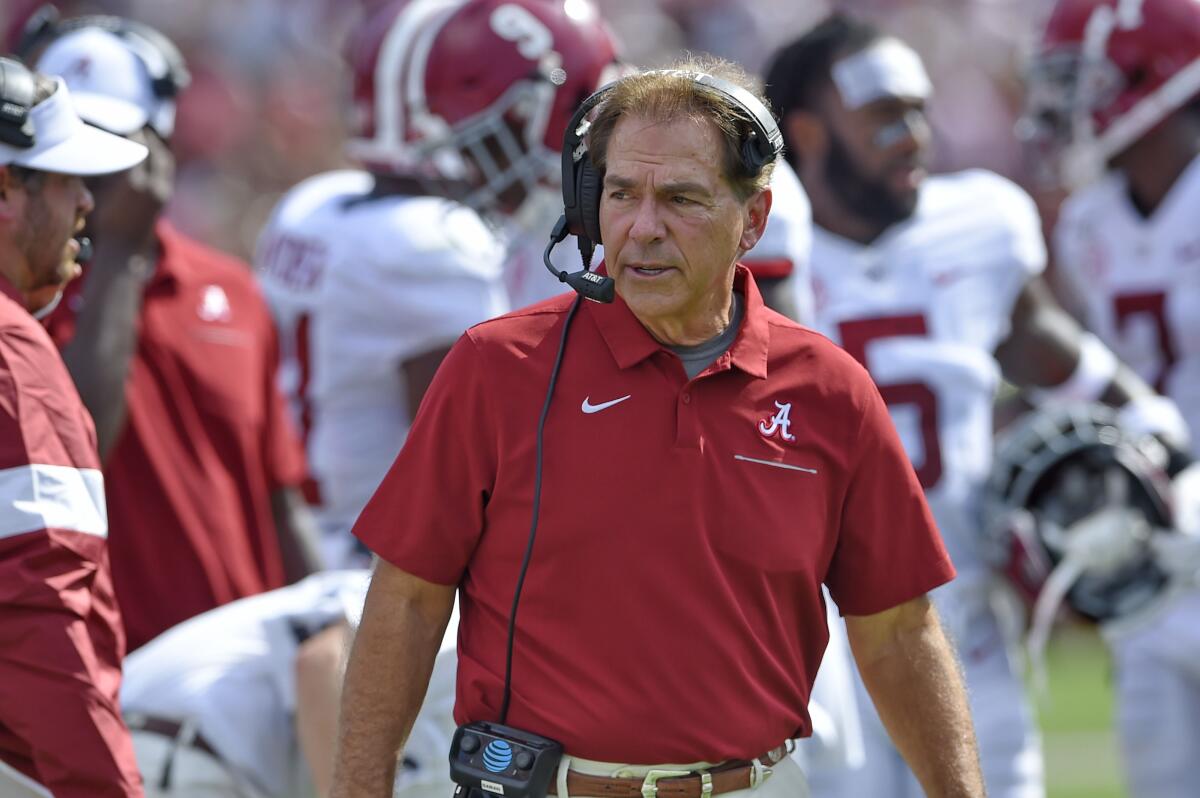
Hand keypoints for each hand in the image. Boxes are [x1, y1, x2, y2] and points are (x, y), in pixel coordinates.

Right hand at [85, 128, 171, 256]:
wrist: (125, 247)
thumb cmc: (106, 221)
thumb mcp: (102, 194)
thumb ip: (109, 171)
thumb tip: (110, 148)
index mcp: (133, 184)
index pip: (138, 149)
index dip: (134, 135)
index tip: (127, 125)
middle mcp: (152, 186)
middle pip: (156, 153)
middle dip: (149, 138)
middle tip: (141, 125)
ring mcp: (161, 192)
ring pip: (164, 162)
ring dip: (158, 147)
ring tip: (149, 136)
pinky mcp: (164, 197)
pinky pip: (165, 171)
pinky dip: (160, 159)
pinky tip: (153, 154)